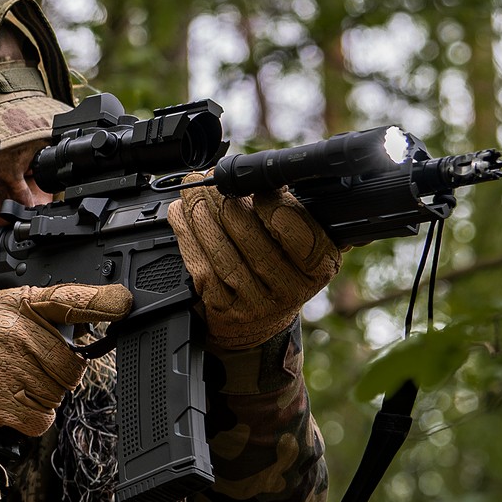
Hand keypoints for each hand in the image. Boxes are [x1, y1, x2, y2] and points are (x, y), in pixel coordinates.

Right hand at [0, 283, 132, 438]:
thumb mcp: (5, 308)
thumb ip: (45, 313)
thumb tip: (91, 324)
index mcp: (22, 307)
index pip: (70, 300)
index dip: (101, 302)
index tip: (124, 303)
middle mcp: (20, 335)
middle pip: (74, 365)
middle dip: (60, 372)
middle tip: (33, 368)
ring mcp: (13, 370)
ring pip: (60, 393)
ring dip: (45, 395)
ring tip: (15, 382)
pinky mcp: (6, 404)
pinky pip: (44, 418)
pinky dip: (35, 417)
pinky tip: (15, 402)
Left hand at [168, 186, 339, 350]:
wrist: (259, 322)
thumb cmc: (280, 270)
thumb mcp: (301, 245)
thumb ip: (296, 214)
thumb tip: (269, 179)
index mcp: (319, 266)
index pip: (297, 230)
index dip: (271, 203)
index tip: (254, 185)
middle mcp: (291, 289)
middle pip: (251, 237)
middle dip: (226, 201)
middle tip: (211, 180)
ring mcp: (255, 303)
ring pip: (222, 250)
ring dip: (201, 214)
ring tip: (192, 190)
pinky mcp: (223, 309)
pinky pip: (200, 265)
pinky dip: (187, 234)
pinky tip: (181, 214)